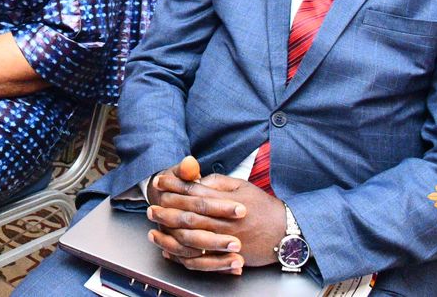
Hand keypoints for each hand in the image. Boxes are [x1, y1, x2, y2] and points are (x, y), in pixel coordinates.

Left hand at [146, 161, 287, 270]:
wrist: (286, 232)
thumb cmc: (264, 206)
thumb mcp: (243, 186)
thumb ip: (218, 182)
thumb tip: (198, 179)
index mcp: (227, 200)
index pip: (195, 191)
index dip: (175, 186)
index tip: (160, 181)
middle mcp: (224, 220)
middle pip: (189, 214)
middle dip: (167, 209)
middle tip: (151, 206)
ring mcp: (226, 240)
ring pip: (192, 236)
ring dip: (170, 231)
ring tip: (155, 226)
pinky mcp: (228, 255)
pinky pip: (202, 257)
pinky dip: (183, 254)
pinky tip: (170, 249)